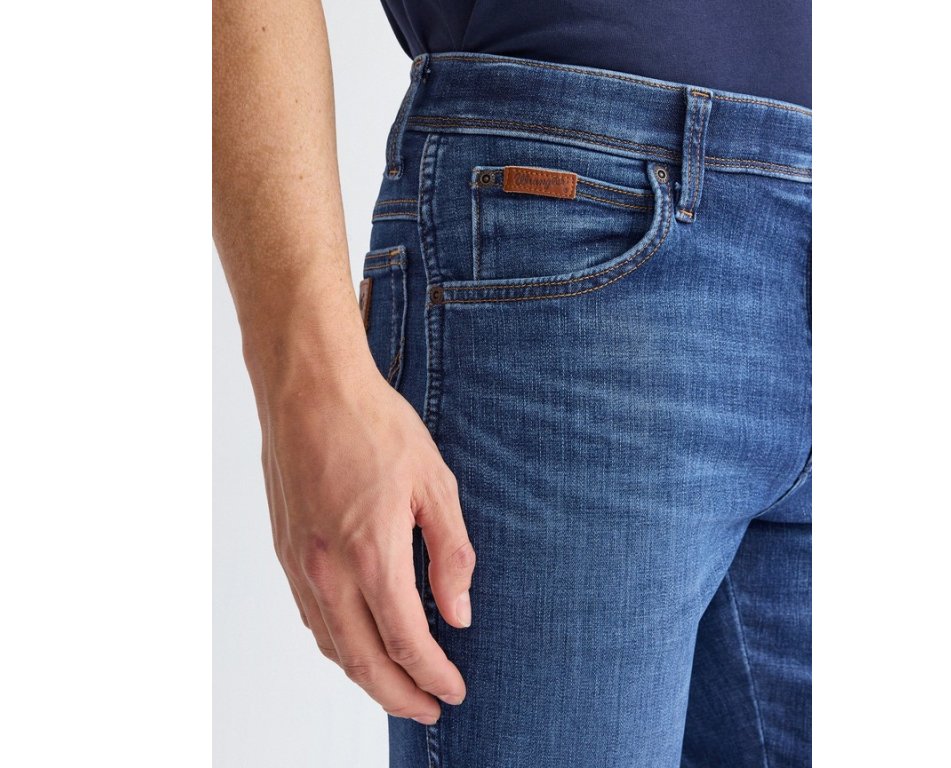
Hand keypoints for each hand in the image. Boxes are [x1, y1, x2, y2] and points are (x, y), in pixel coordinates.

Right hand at [259, 362, 474, 723]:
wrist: (309, 386)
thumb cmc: (374, 425)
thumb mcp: (435, 483)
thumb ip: (451, 554)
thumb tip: (460, 613)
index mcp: (370, 552)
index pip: (405, 641)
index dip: (432, 675)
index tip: (454, 690)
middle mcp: (327, 568)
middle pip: (361, 661)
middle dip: (397, 696)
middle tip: (428, 709)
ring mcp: (299, 562)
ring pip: (331, 645)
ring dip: (365, 676)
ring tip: (397, 687)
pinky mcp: (285, 550)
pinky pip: (311, 617)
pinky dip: (338, 644)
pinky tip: (359, 641)